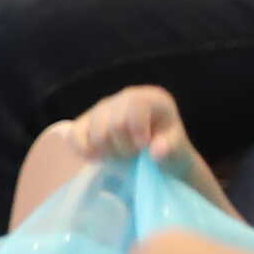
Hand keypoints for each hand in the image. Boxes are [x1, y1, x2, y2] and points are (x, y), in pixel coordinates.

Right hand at [15, 82, 187, 221]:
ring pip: (92, 130)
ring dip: (106, 150)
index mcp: (151, 98)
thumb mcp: (179, 151)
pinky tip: (98, 157)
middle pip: (112, 122)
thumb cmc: (169, 151)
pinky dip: (84, 149)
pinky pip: (75, 134)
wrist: (157, 157)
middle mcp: (126, 96)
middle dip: (122, 146)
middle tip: (134, 154)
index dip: (136, 129)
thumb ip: (170, 149)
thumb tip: (156, 151)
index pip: (134, 106)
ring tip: (120, 155)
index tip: (143, 146)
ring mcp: (104, 107)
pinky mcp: (88, 120)